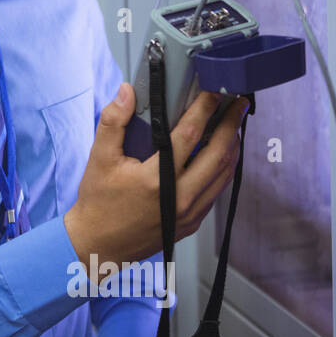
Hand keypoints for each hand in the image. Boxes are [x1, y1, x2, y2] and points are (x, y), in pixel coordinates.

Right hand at [64, 83, 248, 265]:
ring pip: (223, 174)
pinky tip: (222, 156)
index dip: (204, 108)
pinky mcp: (191, 223)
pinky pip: (216, 191)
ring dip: (232, 146)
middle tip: (238, 103)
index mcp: (155, 179)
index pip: (189, 134)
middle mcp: (177, 197)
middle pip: (217, 153)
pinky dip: (224, 169)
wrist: (98, 245)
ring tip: (235, 125)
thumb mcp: (98, 159)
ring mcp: (188, 213)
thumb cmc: (98, 203)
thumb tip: (127, 92)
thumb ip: (113, 121)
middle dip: (231, 123)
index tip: (212, 92)